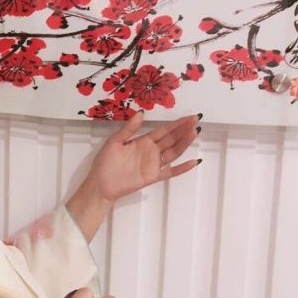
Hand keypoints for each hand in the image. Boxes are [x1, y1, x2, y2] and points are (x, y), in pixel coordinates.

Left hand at [82, 112, 201, 201]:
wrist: (100, 184)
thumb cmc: (105, 162)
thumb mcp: (114, 142)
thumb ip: (129, 129)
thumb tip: (141, 113)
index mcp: (142, 141)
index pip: (163, 130)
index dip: (176, 124)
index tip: (189, 117)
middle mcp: (150, 151)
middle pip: (171, 139)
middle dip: (183, 130)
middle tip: (197, 120)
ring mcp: (153, 164)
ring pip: (173, 152)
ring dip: (184, 143)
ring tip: (194, 133)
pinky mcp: (153, 177)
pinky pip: (170, 172)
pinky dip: (182, 168)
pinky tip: (193, 162)